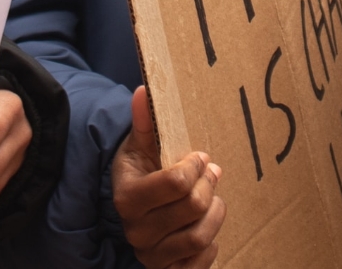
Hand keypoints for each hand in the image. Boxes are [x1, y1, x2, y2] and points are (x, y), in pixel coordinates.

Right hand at [111, 86, 224, 268]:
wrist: (132, 209)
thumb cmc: (141, 171)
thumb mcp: (139, 146)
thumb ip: (145, 121)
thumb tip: (144, 90)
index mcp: (127, 198)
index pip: (176, 182)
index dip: (196, 166)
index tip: (200, 157)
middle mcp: (136, 231)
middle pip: (193, 207)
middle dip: (209, 185)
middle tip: (213, 172)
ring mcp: (152, 255)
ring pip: (200, 236)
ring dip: (215, 213)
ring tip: (213, 199)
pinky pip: (201, 263)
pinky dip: (211, 244)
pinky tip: (204, 225)